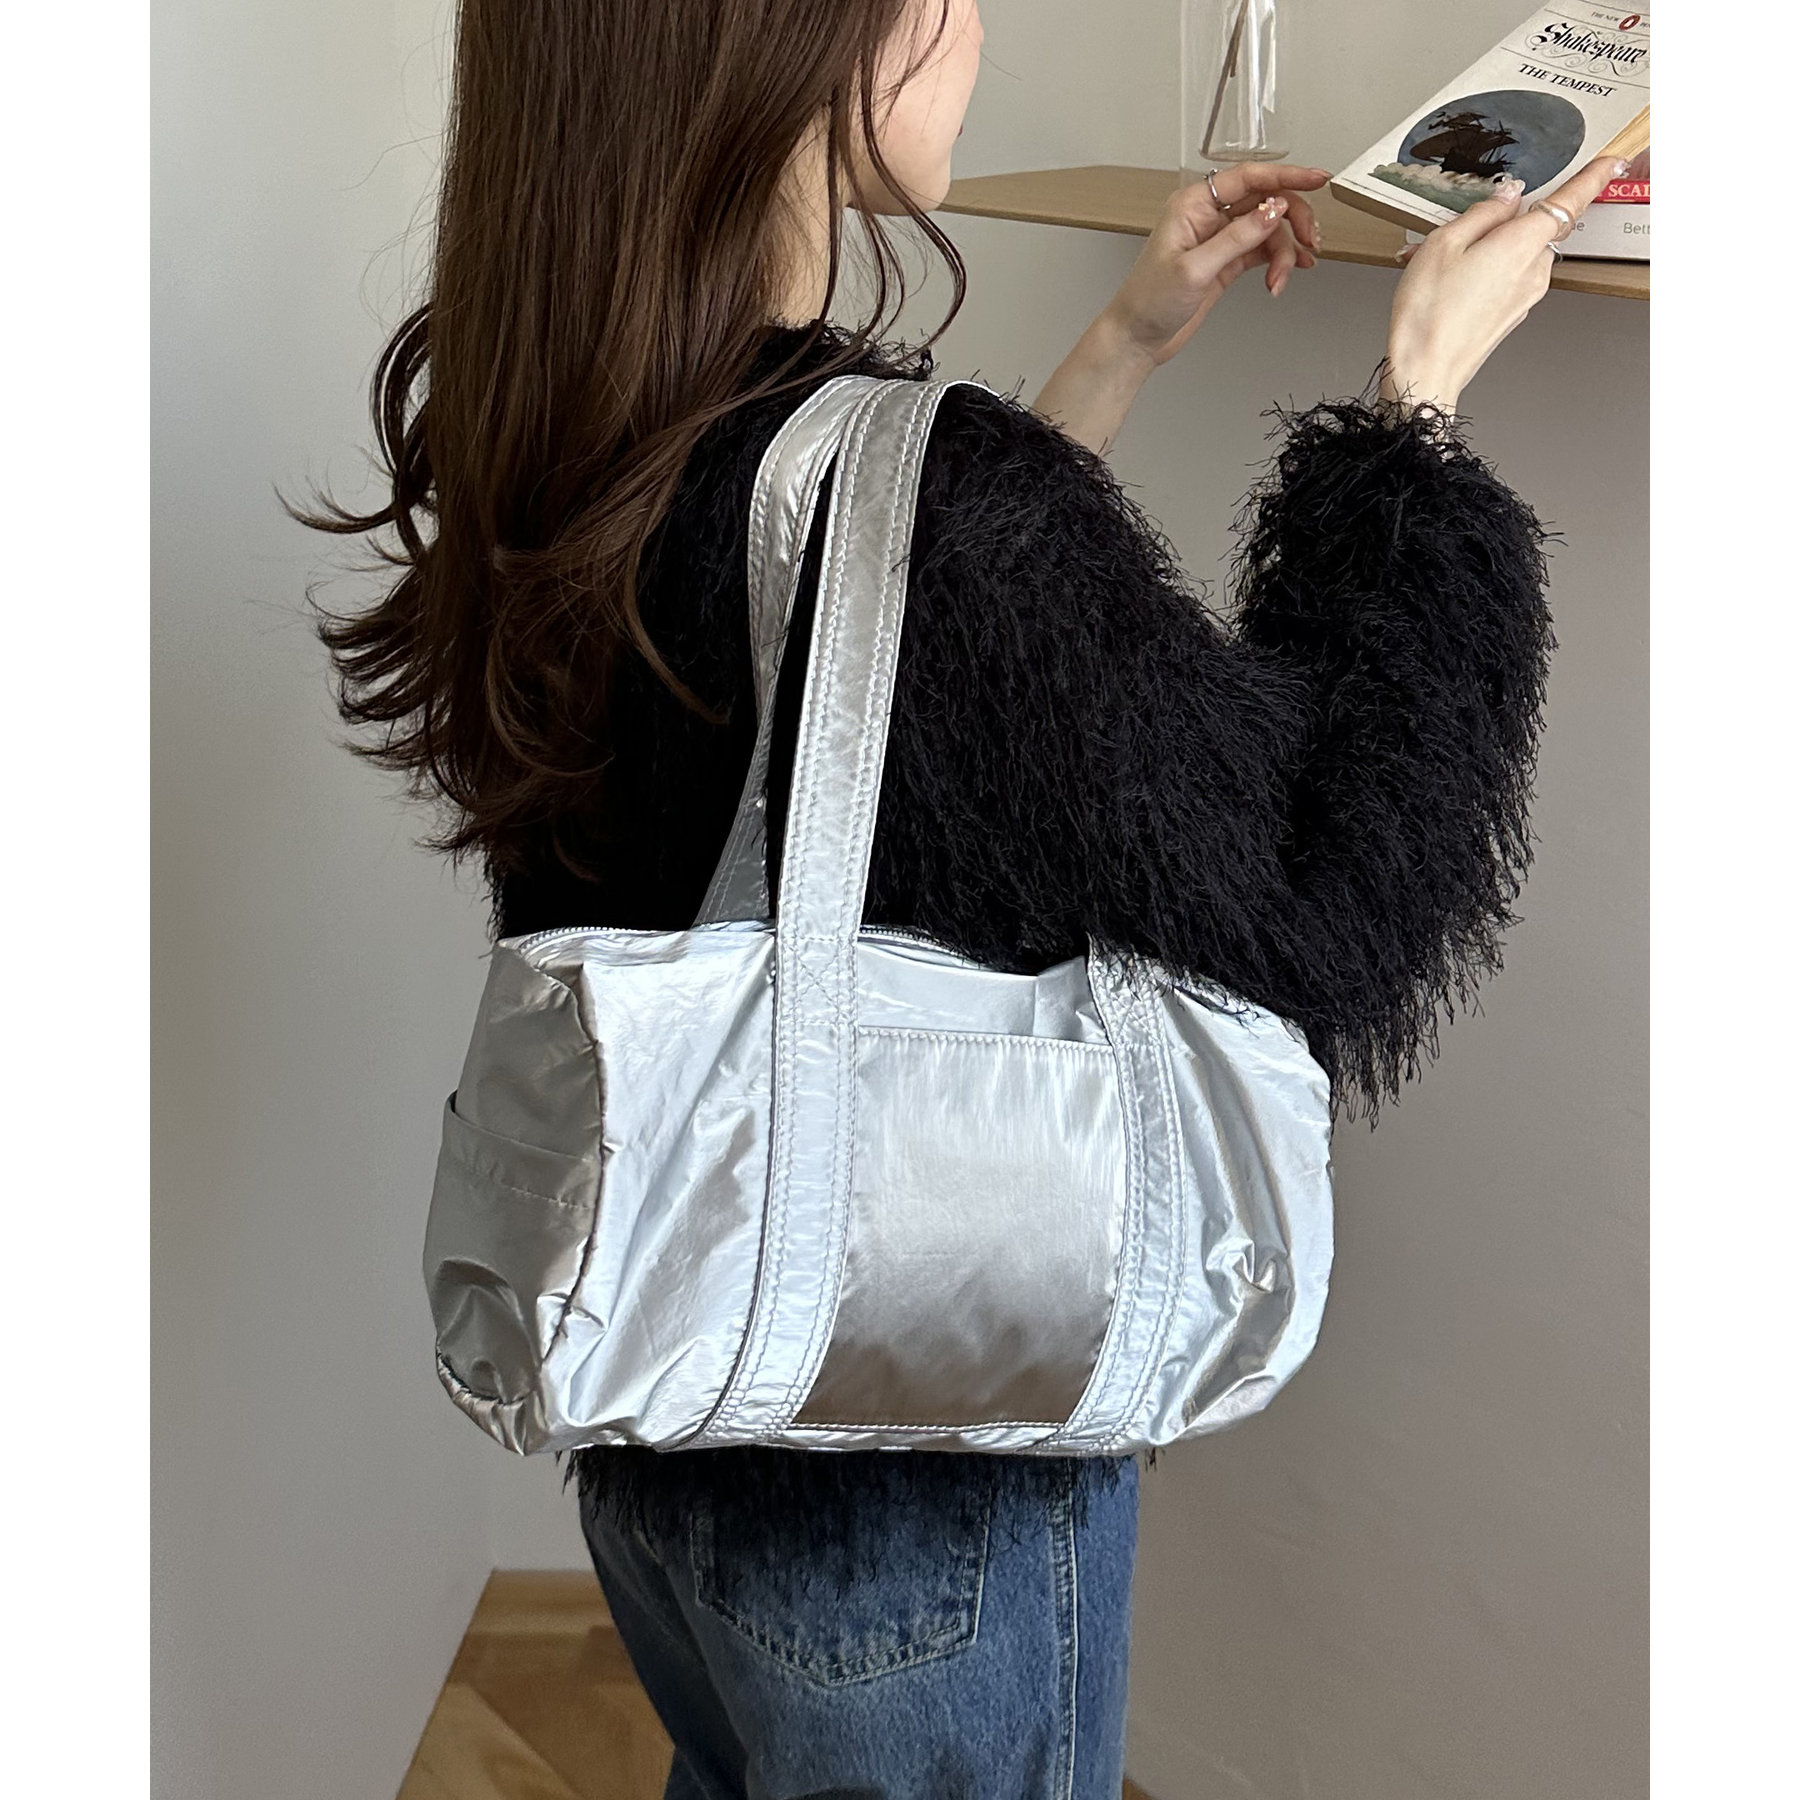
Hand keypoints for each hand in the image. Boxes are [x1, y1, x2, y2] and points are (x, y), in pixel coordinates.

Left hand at [1102, 163, 1331, 366]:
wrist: (1138, 338)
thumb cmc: (1149, 301)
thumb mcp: (1194, 268)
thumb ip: (1237, 237)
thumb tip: (1273, 211)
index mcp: (1194, 204)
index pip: (1249, 177)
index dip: (1287, 176)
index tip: (1317, 179)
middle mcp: (1208, 215)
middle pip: (1266, 201)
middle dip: (1292, 220)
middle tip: (1309, 242)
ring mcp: (1219, 238)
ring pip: (1268, 230)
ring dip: (1284, 253)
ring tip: (1282, 279)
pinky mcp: (1226, 261)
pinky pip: (1262, 251)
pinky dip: (1277, 263)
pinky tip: (1281, 278)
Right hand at [1382, 154, 1627, 413]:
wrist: (1424, 372)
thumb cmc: (1429, 314)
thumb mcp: (1444, 243)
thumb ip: (1483, 212)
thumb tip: (1507, 196)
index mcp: (1522, 243)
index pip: (1571, 201)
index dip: (1594, 177)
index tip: (1613, 160)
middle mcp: (1534, 269)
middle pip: (1534, 227)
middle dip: (1502, 224)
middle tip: (1460, 232)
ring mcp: (1526, 295)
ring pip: (1517, 254)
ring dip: (1487, 251)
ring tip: (1442, 266)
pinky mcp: (1513, 313)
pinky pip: (1506, 279)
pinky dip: (1483, 274)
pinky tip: (1449, 286)